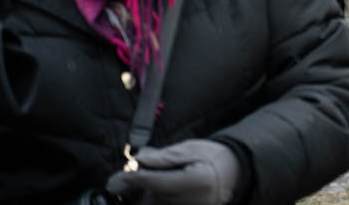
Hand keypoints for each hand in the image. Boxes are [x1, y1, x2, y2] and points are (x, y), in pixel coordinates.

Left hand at [105, 139, 240, 204]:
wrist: (234, 173)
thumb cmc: (214, 157)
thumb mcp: (192, 149)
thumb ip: (165, 156)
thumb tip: (139, 159)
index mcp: (194, 181)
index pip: (155, 181)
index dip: (133, 180)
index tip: (113, 182)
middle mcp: (190, 200)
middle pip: (152, 194)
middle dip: (137, 186)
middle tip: (119, 182)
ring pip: (155, 202)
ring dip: (145, 193)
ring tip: (141, 182)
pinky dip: (154, 198)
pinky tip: (151, 190)